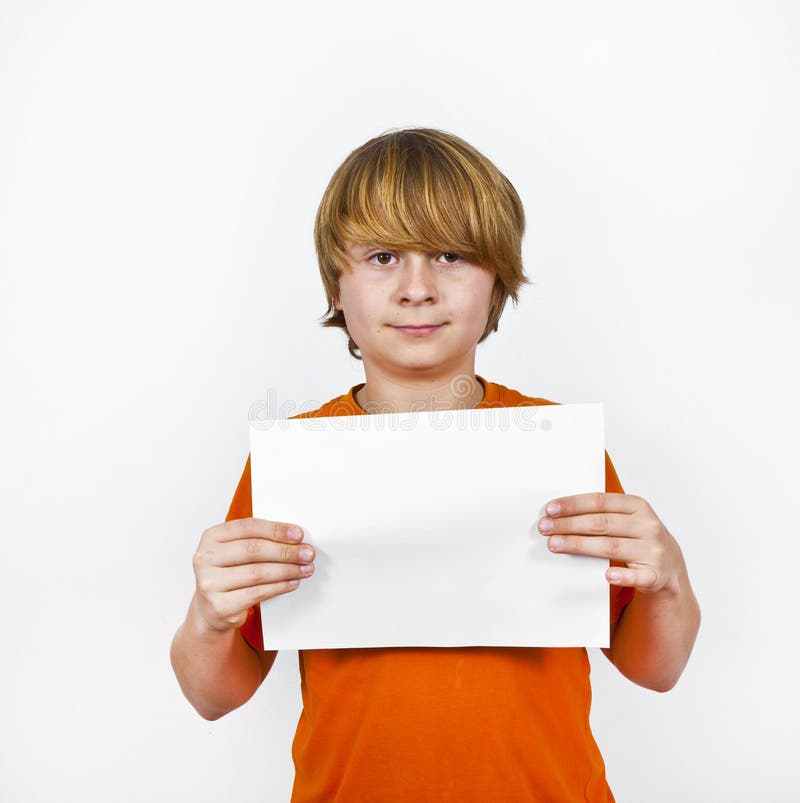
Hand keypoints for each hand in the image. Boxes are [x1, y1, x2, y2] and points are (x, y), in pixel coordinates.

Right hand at [191, 517, 314, 631]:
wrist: (211, 610)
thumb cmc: (230, 574)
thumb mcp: (236, 551)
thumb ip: (258, 540)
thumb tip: (295, 538)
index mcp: (212, 537)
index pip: (248, 527)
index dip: (276, 530)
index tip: (298, 534)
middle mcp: (206, 558)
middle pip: (254, 550)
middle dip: (286, 551)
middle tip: (307, 553)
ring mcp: (210, 583)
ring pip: (257, 572)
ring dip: (287, 570)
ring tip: (305, 568)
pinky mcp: (220, 605)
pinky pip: (257, 593)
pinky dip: (279, 587)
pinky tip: (292, 582)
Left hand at [537, 493, 685, 593]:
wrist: (670, 569)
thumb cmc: (638, 539)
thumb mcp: (627, 520)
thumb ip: (601, 513)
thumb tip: (559, 513)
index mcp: (638, 506)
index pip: (600, 501)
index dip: (573, 504)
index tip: (550, 510)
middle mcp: (648, 526)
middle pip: (601, 523)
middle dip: (569, 525)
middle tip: (545, 528)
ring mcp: (654, 551)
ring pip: (611, 546)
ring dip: (579, 545)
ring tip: (554, 544)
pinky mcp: (657, 575)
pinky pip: (638, 576)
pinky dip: (623, 576)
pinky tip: (606, 576)